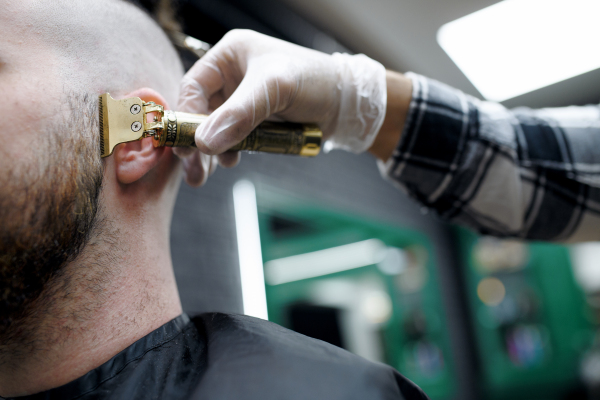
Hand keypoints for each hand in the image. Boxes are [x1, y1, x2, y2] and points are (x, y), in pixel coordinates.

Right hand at [175, 29, 386, 185]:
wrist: (347, 103)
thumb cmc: (315, 81)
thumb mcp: (275, 90)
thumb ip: (240, 114)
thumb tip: (204, 143)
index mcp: (231, 55)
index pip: (194, 86)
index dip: (187, 117)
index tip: (187, 145)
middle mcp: (232, 76)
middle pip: (200, 111)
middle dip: (195, 142)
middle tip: (193, 171)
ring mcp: (242, 99)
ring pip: (214, 128)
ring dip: (209, 153)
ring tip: (204, 177)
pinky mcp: (254, 119)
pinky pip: (232, 138)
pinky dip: (228, 151)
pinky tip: (229, 162)